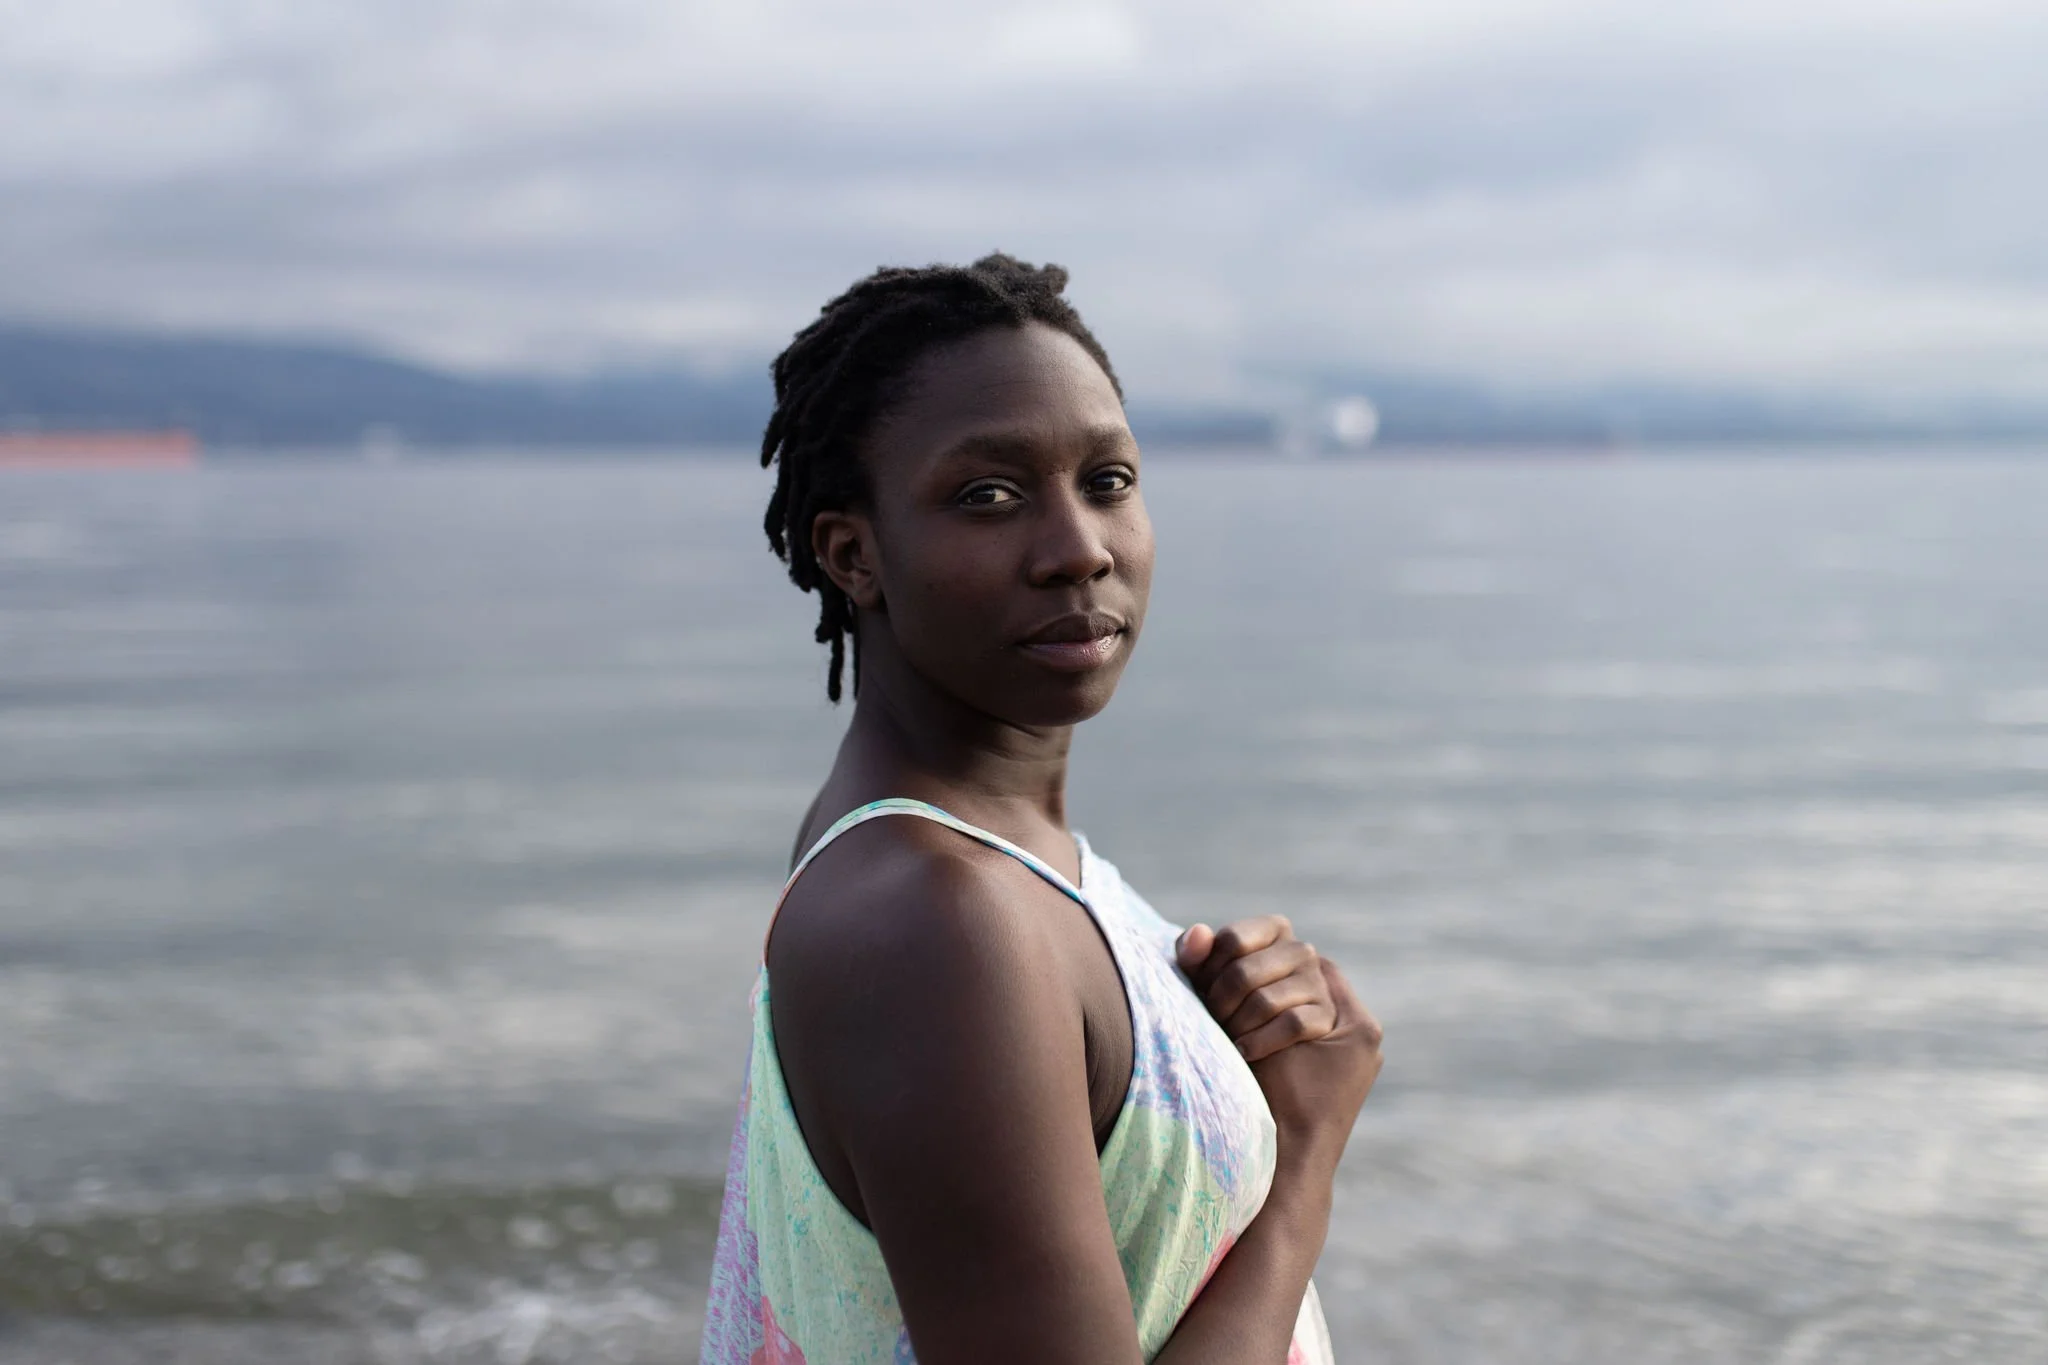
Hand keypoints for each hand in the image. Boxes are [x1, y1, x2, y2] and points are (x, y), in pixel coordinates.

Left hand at [1175, 916, 1333, 1061]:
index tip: (1201, 989)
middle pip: (1243, 974)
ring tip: (1227, 1036)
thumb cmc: (1227, 998)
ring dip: (1237, 1026)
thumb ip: (1194, 952)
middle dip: (1220, 1003)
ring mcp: (1317, 982)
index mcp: (1273, 929)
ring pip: (1264, 1002)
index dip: (1207, 969)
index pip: (1231, 940)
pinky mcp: (1325, 1015)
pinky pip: (1290, 1025)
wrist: (1261, 1045)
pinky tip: (1244, 1050)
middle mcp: (1301, 950)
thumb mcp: (1205, 975)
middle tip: (1212, 1020)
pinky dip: (1260, 1042)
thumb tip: (1199, 932)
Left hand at [1177, 917, 1383, 1169]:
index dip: (1239, 938)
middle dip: (1238, 978)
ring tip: (1229, 1040)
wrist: (1271, 1153)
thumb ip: (1209, 973)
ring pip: (1294, 981)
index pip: (1276, 927)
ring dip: (1249, 1011)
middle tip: (1214, 1013)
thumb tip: (1195, 932)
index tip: (1205, 965)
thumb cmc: (1239, 1085)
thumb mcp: (1219, 1018)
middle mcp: (1336, 990)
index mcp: (1302, 976)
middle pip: (1288, 948)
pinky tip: (1245, 1057)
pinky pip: (1300, 1018)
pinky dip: (1264, 1038)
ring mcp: (1355, 1014)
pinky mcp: (1361, 1038)